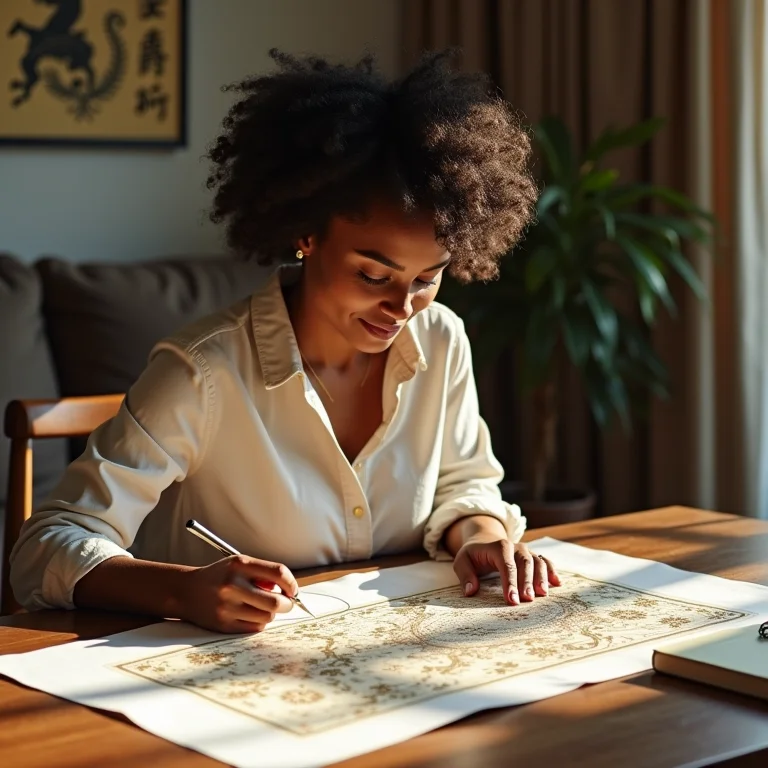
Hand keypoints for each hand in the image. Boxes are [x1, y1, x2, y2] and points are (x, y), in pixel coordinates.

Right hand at [178, 555, 298, 632]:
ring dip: (270, 613)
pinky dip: (258, 622)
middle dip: (288, 604)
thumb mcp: (239, 564)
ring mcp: (227, 607)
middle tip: (287, 603)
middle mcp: (233, 585)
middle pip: (275, 602)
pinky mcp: (224, 625)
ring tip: (261, 606)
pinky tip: (249, 614)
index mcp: (240, 565)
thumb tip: (289, 590)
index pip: (278, 572)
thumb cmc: (219, 576)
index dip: (291, 583)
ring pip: (267, 617)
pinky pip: (255, 628)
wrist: (186, 591)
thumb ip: (263, 573)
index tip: (293, 590)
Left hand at [453, 535, 560, 605]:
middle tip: (528, 600)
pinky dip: (551, 570)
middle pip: (524, 562)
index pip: (506, 565)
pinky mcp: (532, 556)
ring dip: (541, 577)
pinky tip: (557, 583)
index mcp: (498, 546)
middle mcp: (514, 546)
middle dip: (527, 581)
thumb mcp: (462, 560)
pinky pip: (545, 561)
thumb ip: (465, 575)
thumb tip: (470, 591)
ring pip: (537, 560)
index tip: (512, 600)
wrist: (484, 540)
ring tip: (543, 595)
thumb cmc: (473, 554)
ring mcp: (525, 550)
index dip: (510, 583)